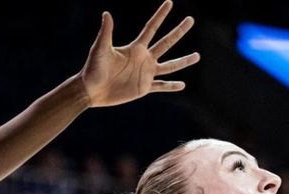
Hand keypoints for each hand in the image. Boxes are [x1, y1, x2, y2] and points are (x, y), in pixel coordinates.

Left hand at [79, 0, 199, 107]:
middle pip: (166, 42)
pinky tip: (182, 85)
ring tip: (197, 56)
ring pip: (170, 66)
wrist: (91, 90)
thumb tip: (106, 13)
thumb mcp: (100, 48)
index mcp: (135, 48)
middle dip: (178, 31)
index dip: (160, 15)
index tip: (170, 2)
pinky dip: (171, 86)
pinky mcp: (143, 87)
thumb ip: (106, 32)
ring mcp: (145, 73)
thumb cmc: (93, 68)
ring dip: (183, 61)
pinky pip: (161, 86)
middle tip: (191, 20)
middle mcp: (144, 58)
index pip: (151, 28)